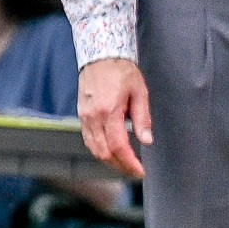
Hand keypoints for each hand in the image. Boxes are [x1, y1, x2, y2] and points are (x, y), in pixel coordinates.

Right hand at [77, 57, 152, 179]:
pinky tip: (111, 150)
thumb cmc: (122, 71)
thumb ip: (142, 119)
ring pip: (93, 148)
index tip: (140, 171)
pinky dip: (99, 149)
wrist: (100, 56)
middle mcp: (93, 117)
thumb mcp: (140, 93)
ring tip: (124, 163)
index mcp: (109, 111)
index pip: (118, 146)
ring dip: (109, 160)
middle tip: (134, 170)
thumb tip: (146, 141)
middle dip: (120, 165)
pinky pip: (88, 139)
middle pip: (103, 152)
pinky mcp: (82, 115)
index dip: (130, 162)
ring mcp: (85, 117)